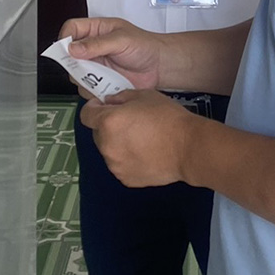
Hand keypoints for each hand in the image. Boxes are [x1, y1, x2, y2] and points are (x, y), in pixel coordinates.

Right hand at [59, 17, 161, 90]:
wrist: (159, 67)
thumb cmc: (144, 46)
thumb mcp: (121, 40)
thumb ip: (97, 44)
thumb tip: (72, 48)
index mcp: (96, 30)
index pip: (71, 28)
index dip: (65, 37)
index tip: (66, 49)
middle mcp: (91, 48)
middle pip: (68, 54)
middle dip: (73, 63)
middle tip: (84, 68)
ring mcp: (95, 66)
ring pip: (75, 74)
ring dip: (83, 79)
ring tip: (100, 78)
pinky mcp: (100, 82)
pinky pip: (87, 89)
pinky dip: (92, 91)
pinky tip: (105, 89)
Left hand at [80, 90, 194, 186]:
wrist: (187, 148)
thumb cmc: (167, 117)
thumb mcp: (143, 95)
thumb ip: (120, 97)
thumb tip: (110, 102)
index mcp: (108, 122)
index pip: (86, 115)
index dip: (93, 108)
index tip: (103, 106)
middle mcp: (106, 145)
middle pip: (97, 133)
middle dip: (107, 126)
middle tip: (128, 123)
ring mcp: (115, 165)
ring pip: (109, 150)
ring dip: (117, 143)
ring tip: (140, 140)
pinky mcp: (126, 179)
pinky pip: (120, 165)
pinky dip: (127, 159)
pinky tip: (145, 154)